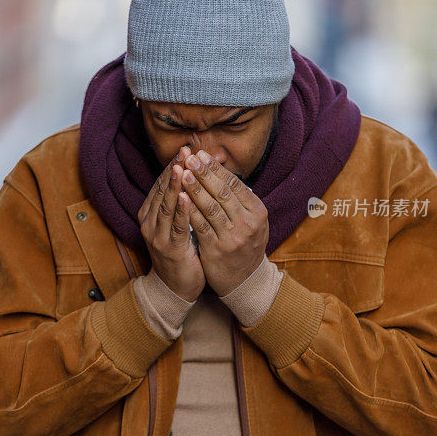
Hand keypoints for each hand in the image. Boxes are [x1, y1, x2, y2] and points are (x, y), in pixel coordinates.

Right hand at [138, 147, 205, 301]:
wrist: (174, 288)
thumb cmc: (181, 252)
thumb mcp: (180, 223)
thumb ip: (184, 201)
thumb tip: (197, 176)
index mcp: (151, 213)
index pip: (161, 183)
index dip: (174, 165)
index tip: (186, 149)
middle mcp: (150, 221)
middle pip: (161, 190)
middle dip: (174, 169)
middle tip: (185, 150)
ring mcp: (157, 235)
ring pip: (166, 205)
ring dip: (174, 185)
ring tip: (181, 166)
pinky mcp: (168, 248)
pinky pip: (175, 226)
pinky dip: (179, 210)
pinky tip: (185, 196)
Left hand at [181, 150, 268, 296]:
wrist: (246, 281)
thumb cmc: (245, 245)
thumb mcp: (252, 221)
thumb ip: (239, 199)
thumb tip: (219, 169)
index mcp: (257, 211)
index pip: (234, 183)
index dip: (215, 168)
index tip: (200, 154)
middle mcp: (248, 223)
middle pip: (222, 192)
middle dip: (204, 172)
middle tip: (189, 157)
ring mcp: (233, 237)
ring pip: (210, 207)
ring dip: (194, 188)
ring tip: (182, 172)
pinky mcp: (217, 250)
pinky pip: (200, 226)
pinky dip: (189, 211)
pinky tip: (179, 198)